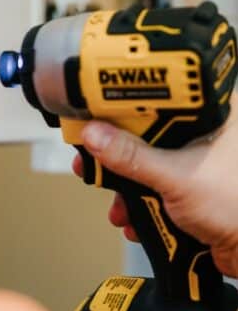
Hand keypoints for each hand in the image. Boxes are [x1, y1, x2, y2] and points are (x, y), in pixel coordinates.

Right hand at [72, 108, 237, 277]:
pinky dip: (141, 201)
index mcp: (215, 112)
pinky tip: (134, 217)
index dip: (126, 102)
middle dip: (120, 154)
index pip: (160, 94)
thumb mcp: (177, 178)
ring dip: (128, 186)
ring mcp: (200, 159)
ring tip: (118, 203)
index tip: (97, 110)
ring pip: (150, 160)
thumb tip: (96, 136)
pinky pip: (156, 184)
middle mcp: (209, 131)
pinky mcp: (192, 184)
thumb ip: (133, 157)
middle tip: (95, 158)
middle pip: (148, 130)